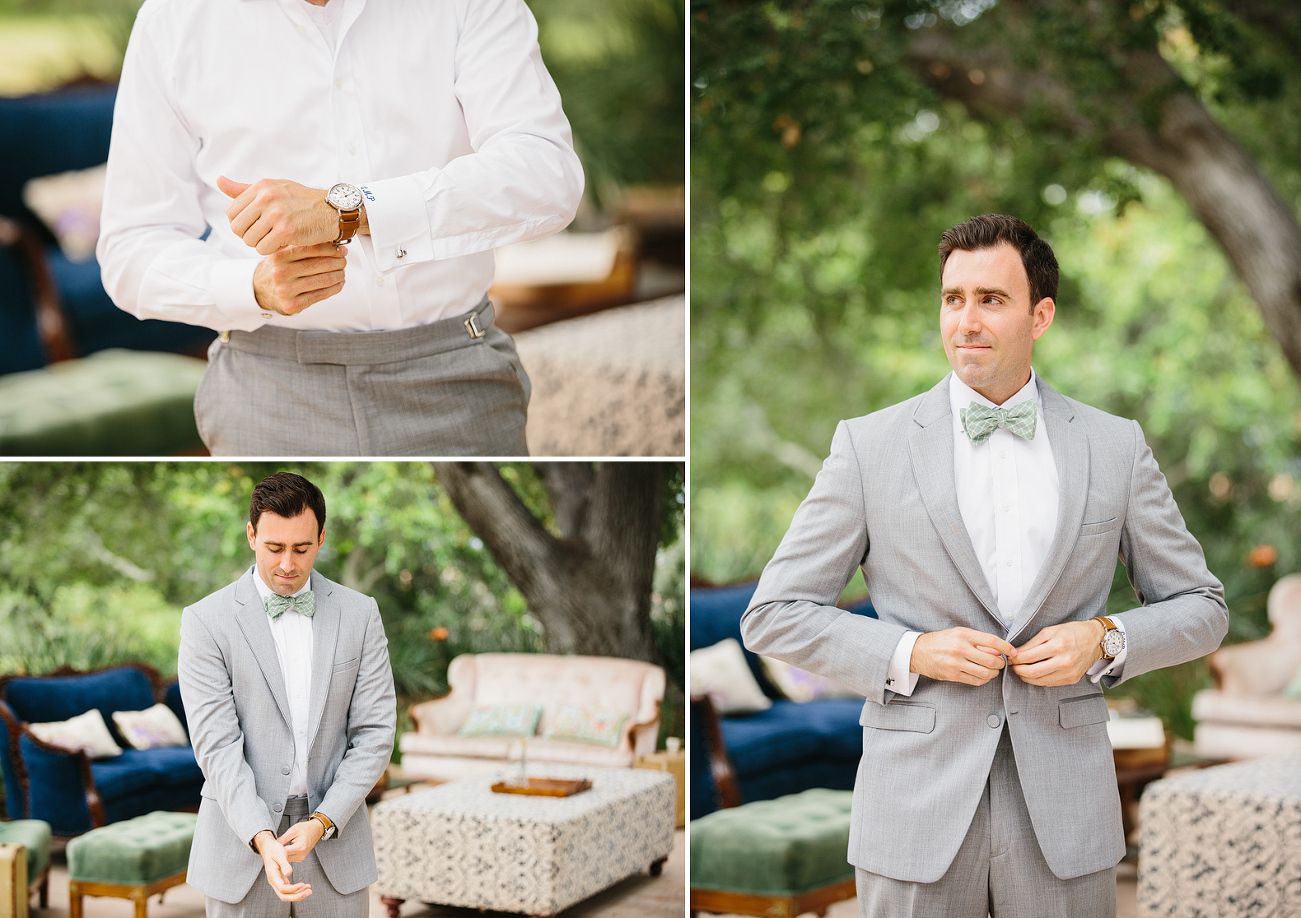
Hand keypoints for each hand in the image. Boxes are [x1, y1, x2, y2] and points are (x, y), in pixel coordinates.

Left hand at [218, 176, 337, 253]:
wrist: (333, 211)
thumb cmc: (303, 201)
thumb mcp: (273, 188)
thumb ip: (244, 189)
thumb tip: (219, 180)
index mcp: (261, 186)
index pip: (231, 213)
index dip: (241, 224)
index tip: (257, 226)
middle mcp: (266, 197)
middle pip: (237, 228)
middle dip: (249, 236)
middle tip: (265, 235)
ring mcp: (276, 214)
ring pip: (249, 240)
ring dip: (261, 245)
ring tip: (276, 238)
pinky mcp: (286, 230)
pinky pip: (263, 249)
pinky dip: (272, 250)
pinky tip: (284, 243)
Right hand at [252, 243, 346, 315]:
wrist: (260, 290)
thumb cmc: (278, 268)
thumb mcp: (283, 253)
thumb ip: (302, 246)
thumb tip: (334, 240)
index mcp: (278, 256)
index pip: (312, 248)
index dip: (332, 249)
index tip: (341, 249)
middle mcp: (280, 273)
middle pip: (321, 264)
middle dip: (338, 262)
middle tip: (344, 260)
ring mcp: (286, 290)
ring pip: (324, 280)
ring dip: (339, 275)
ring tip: (342, 272)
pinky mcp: (292, 305)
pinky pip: (321, 295)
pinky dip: (335, 288)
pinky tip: (339, 284)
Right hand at [253, 830, 311, 901]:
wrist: (268, 848)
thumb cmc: (274, 850)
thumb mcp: (280, 854)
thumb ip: (284, 864)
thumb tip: (289, 873)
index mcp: (272, 875)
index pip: (282, 888)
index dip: (293, 888)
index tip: (303, 884)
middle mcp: (274, 881)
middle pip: (283, 896)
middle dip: (297, 896)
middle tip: (309, 891)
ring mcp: (277, 882)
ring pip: (286, 894)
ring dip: (298, 894)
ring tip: (309, 890)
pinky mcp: (281, 880)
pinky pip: (288, 889)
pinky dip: (297, 890)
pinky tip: (305, 886)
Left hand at [277, 816, 325, 862]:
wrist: (316, 829)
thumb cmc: (306, 828)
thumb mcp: (292, 831)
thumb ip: (282, 839)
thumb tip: (273, 845)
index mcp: (300, 847)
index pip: (283, 853)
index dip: (276, 851)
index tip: (271, 849)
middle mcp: (301, 855)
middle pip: (284, 858)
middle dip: (278, 854)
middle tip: (273, 849)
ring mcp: (301, 857)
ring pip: (287, 859)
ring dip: (282, 855)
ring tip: (278, 849)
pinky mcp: (301, 858)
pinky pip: (290, 858)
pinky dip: (286, 855)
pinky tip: (284, 850)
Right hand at [910, 627, 1014, 685]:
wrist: (917, 652)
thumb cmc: (940, 641)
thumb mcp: (957, 633)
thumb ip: (977, 640)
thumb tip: (998, 650)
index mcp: (963, 634)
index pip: (991, 641)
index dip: (1006, 647)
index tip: (1013, 651)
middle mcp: (960, 648)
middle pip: (991, 660)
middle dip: (1001, 663)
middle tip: (1001, 663)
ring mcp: (956, 663)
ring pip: (986, 673)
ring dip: (994, 673)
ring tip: (993, 670)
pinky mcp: (952, 675)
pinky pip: (976, 681)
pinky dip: (984, 679)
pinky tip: (983, 675)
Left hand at [1009, 620, 1104, 685]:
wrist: (1096, 640)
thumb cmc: (1072, 632)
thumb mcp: (1051, 630)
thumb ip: (1033, 642)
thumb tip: (1016, 652)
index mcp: (1058, 645)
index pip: (1029, 656)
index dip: (1016, 658)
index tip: (1010, 657)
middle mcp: (1065, 661)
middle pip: (1033, 672)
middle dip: (1018, 670)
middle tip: (1012, 666)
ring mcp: (1069, 672)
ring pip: (1040, 680)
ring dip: (1026, 677)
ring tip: (1020, 670)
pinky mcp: (1072, 679)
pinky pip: (1050, 683)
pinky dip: (1038, 679)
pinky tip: (1034, 674)